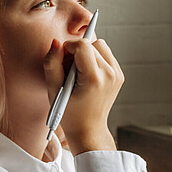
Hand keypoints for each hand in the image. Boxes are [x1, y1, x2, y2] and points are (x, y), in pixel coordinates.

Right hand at [43, 37, 123, 153]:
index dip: (68, 48)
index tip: (63, 61)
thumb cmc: (68, 112)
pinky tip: (87, 74)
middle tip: (69, 71)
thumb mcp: (53, 89)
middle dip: (77, 52)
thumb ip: (52, 63)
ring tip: (79, 72)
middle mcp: (110, 75)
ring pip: (100, 46)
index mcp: (94, 79)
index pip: (83, 45)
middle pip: (92, 44)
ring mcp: (117, 75)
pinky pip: (106, 54)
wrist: (88, 129)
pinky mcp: (120, 75)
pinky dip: (95, 59)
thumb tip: (56, 42)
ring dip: (87, 53)